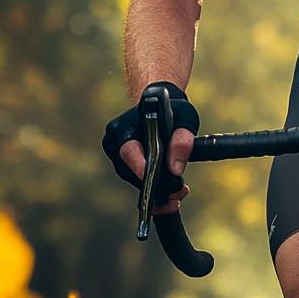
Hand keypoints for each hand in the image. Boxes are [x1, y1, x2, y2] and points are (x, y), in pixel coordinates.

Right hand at [101, 81, 198, 214]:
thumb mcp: (185, 118)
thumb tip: (175, 170)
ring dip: (156, 187)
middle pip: (132, 171)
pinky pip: (136, 179)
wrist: (159, 107)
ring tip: (179, 190)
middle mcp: (114, 141)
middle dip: (156, 184)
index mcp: (123, 126)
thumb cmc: (172, 109)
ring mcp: (115, 154)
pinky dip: (153, 186)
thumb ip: (182, 141)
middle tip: (179, 190)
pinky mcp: (122, 164)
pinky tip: (170, 190)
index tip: (156, 182)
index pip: (128, 152)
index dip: (141, 168)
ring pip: (134, 179)